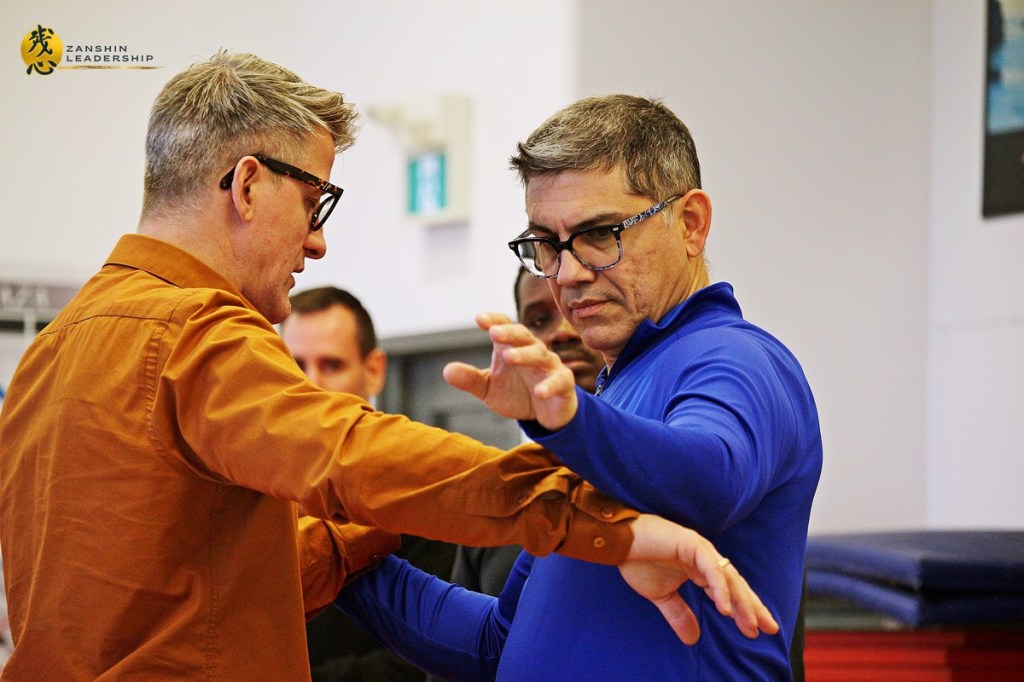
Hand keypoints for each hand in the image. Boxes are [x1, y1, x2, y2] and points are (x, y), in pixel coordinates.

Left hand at [443, 312, 578, 429]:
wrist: (544, 414)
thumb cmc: (516, 393)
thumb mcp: (489, 389)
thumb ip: (470, 379)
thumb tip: (446, 370)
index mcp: (512, 347)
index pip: (504, 327)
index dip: (494, 321)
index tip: (479, 319)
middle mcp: (532, 351)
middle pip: (523, 336)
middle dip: (509, 333)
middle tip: (493, 333)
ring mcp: (549, 366)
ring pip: (540, 355)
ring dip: (525, 355)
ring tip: (509, 357)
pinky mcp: (563, 383)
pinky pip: (559, 380)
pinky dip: (549, 385)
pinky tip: (539, 392)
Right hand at [619, 514, 779, 644]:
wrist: (617, 541)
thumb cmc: (636, 561)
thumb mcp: (661, 595)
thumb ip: (678, 614)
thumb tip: (693, 639)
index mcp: (699, 568)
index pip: (729, 590)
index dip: (744, 609)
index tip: (757, 631)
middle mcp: (704, 557)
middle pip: (735, 584)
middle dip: (753, 607)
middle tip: (770, 628)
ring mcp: (700, 548)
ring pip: (728, 577)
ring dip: (740, 601)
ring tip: (751, 623)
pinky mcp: (691, 543)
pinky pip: (710, 568)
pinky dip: (719, 588)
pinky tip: (725, 608)